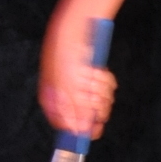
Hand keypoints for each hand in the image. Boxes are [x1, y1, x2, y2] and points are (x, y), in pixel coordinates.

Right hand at [38, 23, 116, 138]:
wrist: (74, 29)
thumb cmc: (64, 57)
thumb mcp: (67, 88)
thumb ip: (74, 112)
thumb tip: (80, 132)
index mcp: (53, 103)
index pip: (69, 127)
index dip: (84, 129)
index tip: (96, 128)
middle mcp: (67, 98)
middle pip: (89, 116)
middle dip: (97, 104)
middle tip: (96, 93)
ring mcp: (81, 87)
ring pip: (101, 102)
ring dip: (103, 90)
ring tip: (96, 76)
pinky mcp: (92, 77)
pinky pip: (106, 88)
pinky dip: (107, 81)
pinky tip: (100, 71)